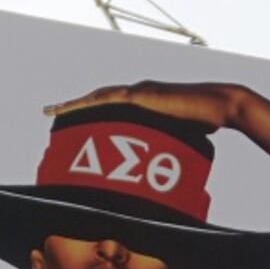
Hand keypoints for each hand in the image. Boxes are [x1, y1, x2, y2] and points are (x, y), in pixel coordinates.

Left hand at [48, 80, 254, 134]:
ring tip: (53, 112)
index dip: (88, 110)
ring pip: (98, 97)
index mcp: (142, 102)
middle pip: (96, 100)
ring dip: (74, 104)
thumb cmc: (204, 123)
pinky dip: (90, 103)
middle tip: (49, 114)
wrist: (220, 106)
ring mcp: (138, 91)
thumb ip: (166, 150)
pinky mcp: (142, 95)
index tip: (69, 118)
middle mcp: (136, 92)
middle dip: (72, 107)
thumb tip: (162, 177)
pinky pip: (109, 99)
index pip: (108, 105)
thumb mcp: (178, 139)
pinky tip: (74, 108)